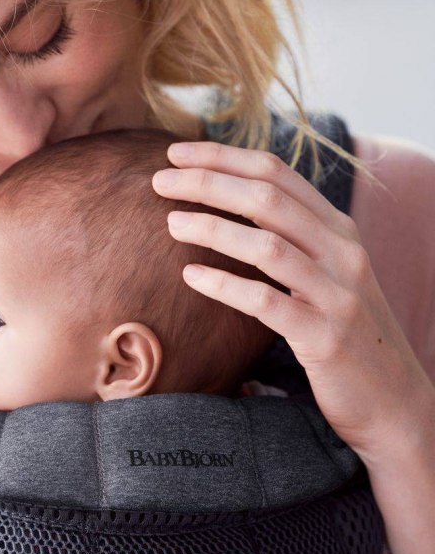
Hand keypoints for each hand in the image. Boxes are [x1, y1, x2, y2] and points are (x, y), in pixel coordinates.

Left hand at [152, 140, 432, 462]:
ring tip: (171, 224)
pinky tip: (190, 276)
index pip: (276, 172)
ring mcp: (338, 294)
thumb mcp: (327, 271)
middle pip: (267, 198)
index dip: (223, 157)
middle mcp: (343, 252)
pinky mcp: (326, 337)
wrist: (394, 400)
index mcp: (338, 228)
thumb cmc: (344, 331)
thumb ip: (292, 235)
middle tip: (158, 181)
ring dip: (213, 228)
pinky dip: (225, 286)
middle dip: (208, 183)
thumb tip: (228, 199)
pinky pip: (268, 303)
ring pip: (268, 245)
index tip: (176, 153)